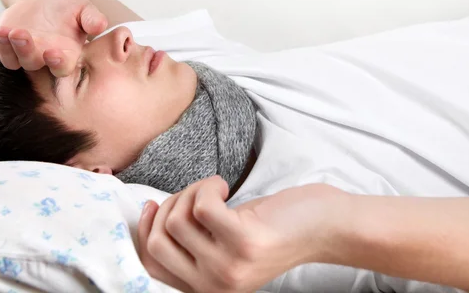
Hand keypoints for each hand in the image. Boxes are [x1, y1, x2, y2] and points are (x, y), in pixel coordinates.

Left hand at [0, 0, 107, 76]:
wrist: (45, 6)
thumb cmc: (68, 11)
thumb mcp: (84, 9)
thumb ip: (93, 18)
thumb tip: (101, 25)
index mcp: (65, 56)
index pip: (61, 67)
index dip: (56, 63)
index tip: (52, 52)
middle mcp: (42, 59)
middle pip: (32, 63)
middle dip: (24, 50)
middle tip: (20, 34)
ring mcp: (20, 55)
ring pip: (10, 60)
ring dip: (5, 47)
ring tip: (3, 30)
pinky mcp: (3, 48)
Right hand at [137, 176, 347, 292]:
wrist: (324, 227)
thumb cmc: (274, 229)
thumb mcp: (225, 245)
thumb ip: (192, 242)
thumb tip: (151, 214)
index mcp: (206, 288)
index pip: (152, 265)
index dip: (144, 231)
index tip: (152, 205)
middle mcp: (214, 285)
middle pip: (158, 242)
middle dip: (168, 206)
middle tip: (197, 194)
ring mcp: (229, 267)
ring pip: (177, 219)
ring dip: (192, 191)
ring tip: (216, 190)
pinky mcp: (244, 242)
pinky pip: (201, 204)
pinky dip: (208, 186)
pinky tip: (225, 187)